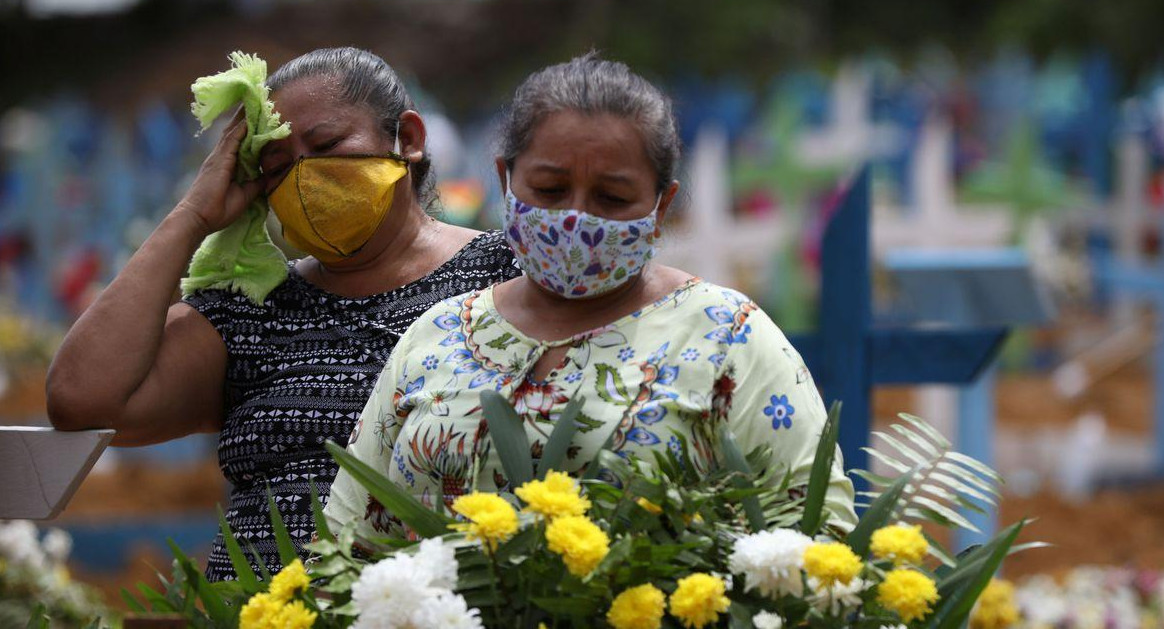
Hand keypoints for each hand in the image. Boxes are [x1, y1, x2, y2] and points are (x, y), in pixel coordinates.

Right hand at [173, 113, 264, 235]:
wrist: (199, 218)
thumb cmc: (218, 210)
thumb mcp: (245, 195)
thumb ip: (256, 183)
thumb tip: (269, 175)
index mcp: (228, 164)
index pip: (241, 141)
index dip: (251, 129)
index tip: (263, 116)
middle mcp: (222, 156)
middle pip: (236, 131)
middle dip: (247, 116)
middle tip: (259, 101)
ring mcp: (219, 157)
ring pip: (234, 132)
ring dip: (245, 117)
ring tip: (256, 102)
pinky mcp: (219, 160)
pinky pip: (231, 140)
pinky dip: (241, 129)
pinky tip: (249, 119)